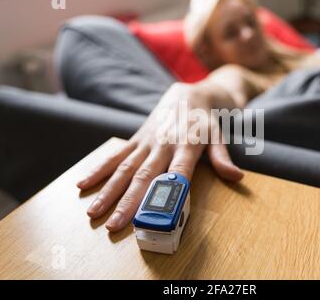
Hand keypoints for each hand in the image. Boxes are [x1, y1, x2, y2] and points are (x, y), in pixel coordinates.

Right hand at [77, 82, 243, 231]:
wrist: (188, 93)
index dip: (166, 193)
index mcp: (186, 146)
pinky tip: (82, 184)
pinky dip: (99, 169)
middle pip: (144, 177)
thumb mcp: (219, 136)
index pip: (177, 174)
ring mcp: (146, 142)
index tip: (154, 214)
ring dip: (108, 191)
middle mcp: (163, 145)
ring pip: (124, 169)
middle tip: (115, 226)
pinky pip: (116, 155)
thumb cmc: (205, 120)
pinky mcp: (136, 139)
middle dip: (128, 202)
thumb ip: (222, 158)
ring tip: (93, 213)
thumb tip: (237, 177)